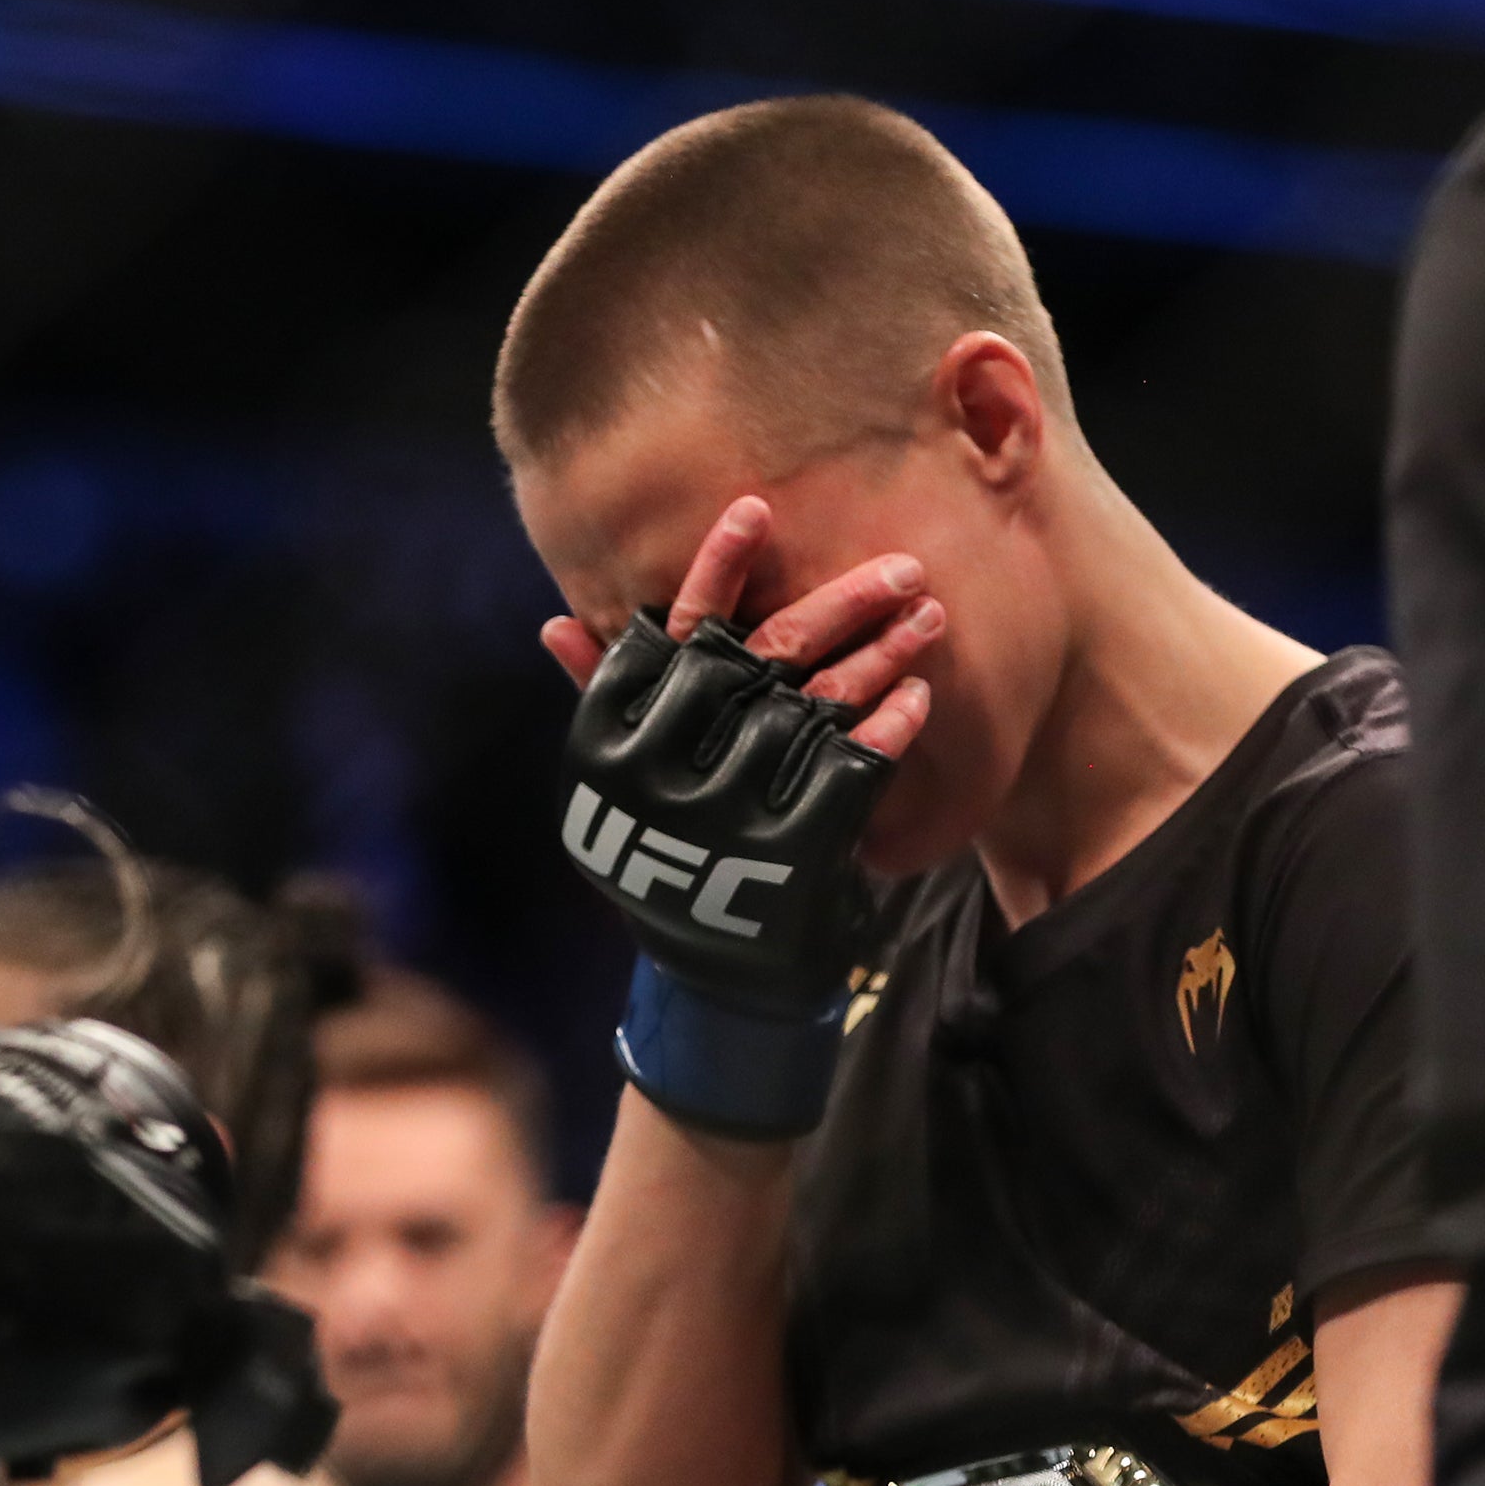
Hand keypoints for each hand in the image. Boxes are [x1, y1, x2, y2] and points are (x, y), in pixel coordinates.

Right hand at [548, 499, 947, 1138]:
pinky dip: (885, 733)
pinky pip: (849, 773)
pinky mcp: (789, 850)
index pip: (677, 629)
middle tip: (903, 566)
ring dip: (881, 657)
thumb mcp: (619, 782)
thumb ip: (600, 697)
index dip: (717, 567)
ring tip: (930, 618)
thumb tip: (554, 623)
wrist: (708, 977)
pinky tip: (919, 700)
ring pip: (815, 706)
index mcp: (632, 733)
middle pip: (766, 656)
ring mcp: (735, 806)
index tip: (758, 508)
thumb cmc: (663, 860)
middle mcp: (678, 763)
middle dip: (839, 603)